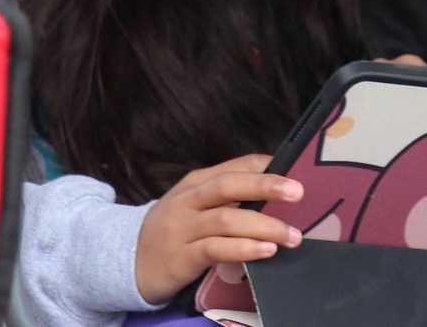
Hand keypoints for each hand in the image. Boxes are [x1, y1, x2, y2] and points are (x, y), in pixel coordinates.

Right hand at [134, 155, 304, 304]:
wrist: (128, 260)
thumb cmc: (173, 231)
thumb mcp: (194, 206)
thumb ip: (226, 199)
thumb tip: (274, 195)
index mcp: (196, 182)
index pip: (235, 166)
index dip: (265, 167)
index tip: (295, 171)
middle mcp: (189, 200)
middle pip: (229, 185)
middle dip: (266, 186)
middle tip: (298, 192)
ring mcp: (184, 228)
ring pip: (227, 219)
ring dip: (264, 226)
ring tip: (292, 236)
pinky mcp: (182, 256)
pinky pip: (217, 249)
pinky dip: (244, 248)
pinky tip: (265, 251)